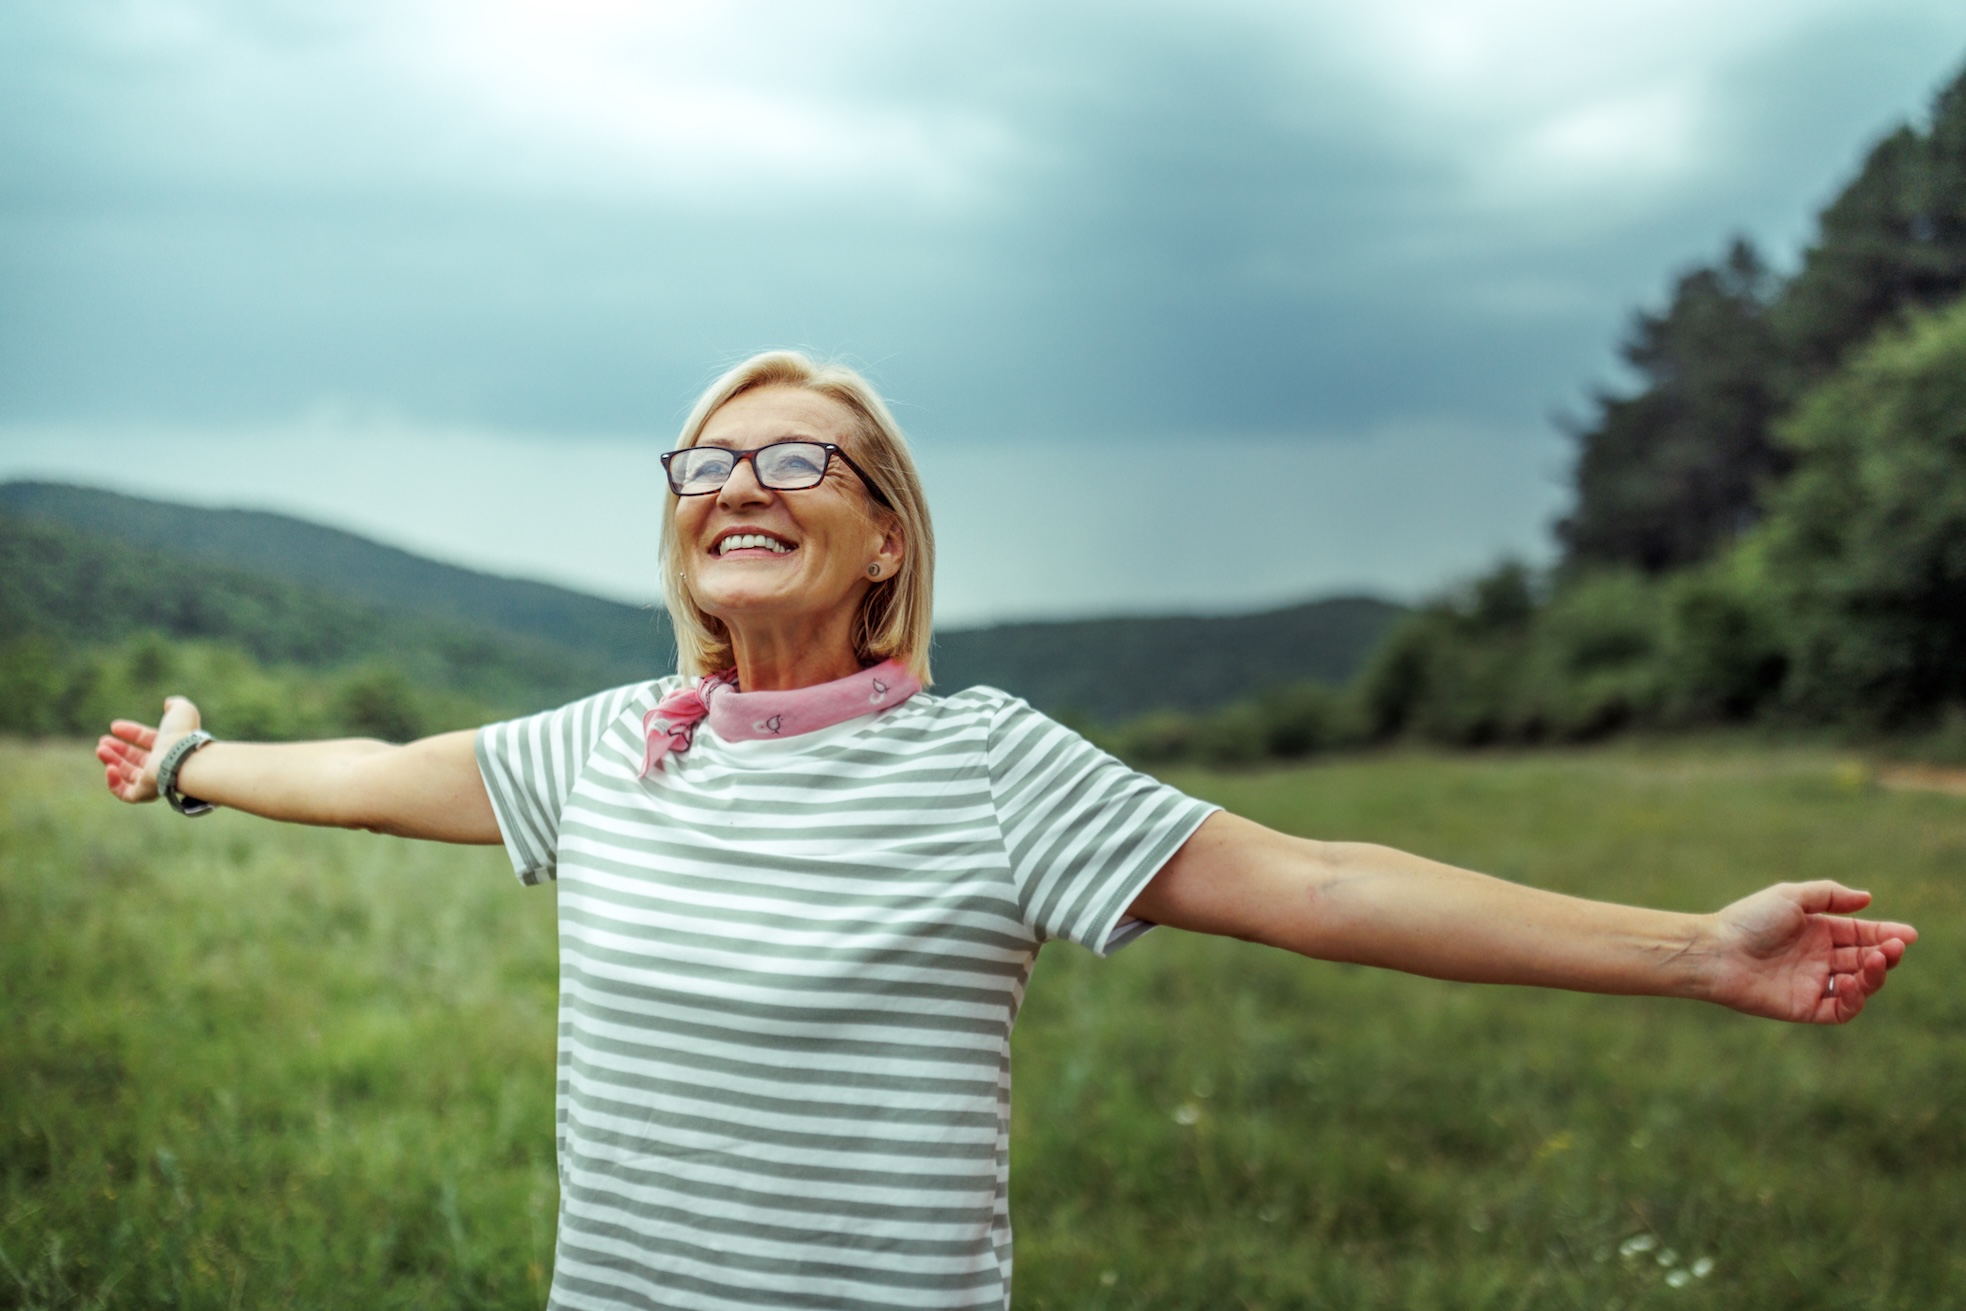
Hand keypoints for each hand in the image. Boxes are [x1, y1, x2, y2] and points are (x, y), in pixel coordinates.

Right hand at [96, 696, 202, 803]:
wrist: (185, 759)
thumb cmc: (183, 735)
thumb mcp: (181, 711)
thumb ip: (176, 705)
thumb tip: (168, 703)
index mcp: (170, 746)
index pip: (146, 740)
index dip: (130, 732)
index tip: (114, 726)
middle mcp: (162, 764)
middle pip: (135, 758)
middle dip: (118, 749)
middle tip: (102, 742)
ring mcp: (153, 780)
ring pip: (127, 774)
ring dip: (111, 761)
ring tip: (101, 750)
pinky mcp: (145, 793)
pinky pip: (125, 793)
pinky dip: (113, 782)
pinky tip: (109, 768)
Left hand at [1705, 882, 1916, 1023]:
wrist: (1716, 952)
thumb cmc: (1749, 920)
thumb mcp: (1791, 897)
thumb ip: (1829, 896)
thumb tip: (1867, 898)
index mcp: (1817, 931)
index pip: (1860, 934)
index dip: (1886, 935)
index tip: (1908, 934)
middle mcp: (1818, 958)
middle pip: (1864, 960)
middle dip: (1884, 954)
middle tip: (1894, 948)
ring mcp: (1812, 983)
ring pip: (1858, 985)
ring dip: (1874, 975)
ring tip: (1875, 961)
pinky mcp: (1804, 1007)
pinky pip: (1839, 1009)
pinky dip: (1853, 999)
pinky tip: (1852, 982)